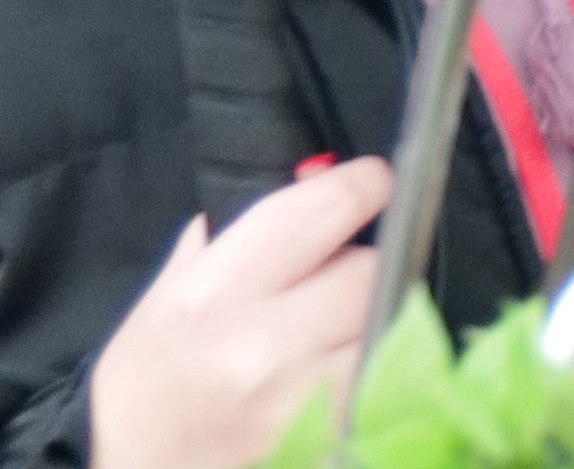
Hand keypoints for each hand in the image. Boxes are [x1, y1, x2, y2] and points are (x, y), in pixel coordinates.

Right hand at [88, 160, 383, 468]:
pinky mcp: (330, 434)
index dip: (361, 184)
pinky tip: (328, 373)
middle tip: (326, 282)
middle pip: (372, 267)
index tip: (369, 183)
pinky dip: (368, 365)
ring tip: (323, 335)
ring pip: (389, 321)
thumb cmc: (144, 394)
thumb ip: (225, 241)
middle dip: (358, 265)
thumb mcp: (159, 305)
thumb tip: (304, 179)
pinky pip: (384, 375)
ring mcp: (303, 397)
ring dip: (368, 318)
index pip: (327, 208)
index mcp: (214, 295)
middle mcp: (264, 345)